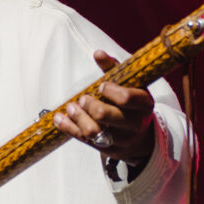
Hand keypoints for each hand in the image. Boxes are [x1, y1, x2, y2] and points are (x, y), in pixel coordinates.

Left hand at [52, 50, 155, 164]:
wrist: (139, 137)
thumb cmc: (131, 104)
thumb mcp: (130, 85)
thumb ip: (113, 68)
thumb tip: (98, 53)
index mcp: (144, 104)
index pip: (127, 98)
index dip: (110, 91)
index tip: (101, 86)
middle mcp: (135, 124)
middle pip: (105, 116)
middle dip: (89, 105)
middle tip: (82, 98)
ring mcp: (121, 139)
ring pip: (93, 131)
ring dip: (77, 117)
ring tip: (70, 107)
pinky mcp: (107, 149)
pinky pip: (84, 140)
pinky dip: (68, 128)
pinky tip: (59, 118)